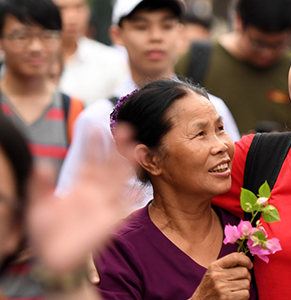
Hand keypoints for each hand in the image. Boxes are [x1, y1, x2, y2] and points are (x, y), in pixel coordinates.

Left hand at [27, 125, 136, 275]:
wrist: (53, 260)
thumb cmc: (46, 233)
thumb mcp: (38, 207)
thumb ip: (40, 187)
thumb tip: (42, 165)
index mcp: (80, 187)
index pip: (89, 161)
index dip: (92, 146)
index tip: (94, 129)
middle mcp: (95, 193)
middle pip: (109, 165)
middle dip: (115, 148)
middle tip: (123, 128)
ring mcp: (104, 205)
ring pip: (119, 180)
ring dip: (127, 165)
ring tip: (134, 147)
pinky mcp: (109, 221)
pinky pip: (123, 207)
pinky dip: (131, 198)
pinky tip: (138, 187)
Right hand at [190, 252, 252, 299]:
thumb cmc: (209, 288)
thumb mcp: (213, 273)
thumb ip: (227, 264)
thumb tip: (243, 255)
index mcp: (214, 267)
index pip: (235, 257)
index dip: (246, 259)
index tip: (249, 265)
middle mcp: (217, 276)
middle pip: (244, 271)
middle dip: (246, 276)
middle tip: (241, 280)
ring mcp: (222, 288)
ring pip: (246, 283)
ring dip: (245, 287)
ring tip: (236, 289)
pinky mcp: (227, 298)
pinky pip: (245, 293)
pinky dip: (244, 295)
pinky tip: (237, 295)